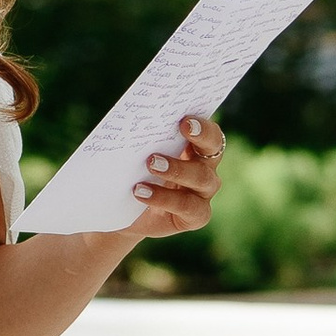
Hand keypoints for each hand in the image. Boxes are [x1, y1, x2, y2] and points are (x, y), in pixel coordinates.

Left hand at [130, 112, 227, 239]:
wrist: (122, 212)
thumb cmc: (130, 173)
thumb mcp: (133, 154)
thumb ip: (140, 138)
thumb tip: (128, 122)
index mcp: (194, 145)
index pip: (208, 130)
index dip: (202, 123)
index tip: (185, 118)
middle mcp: (205, 166)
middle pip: (213, 148)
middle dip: (201, 136)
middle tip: (182, 127)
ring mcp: (203, 193)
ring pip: (201, 177)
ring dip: (177, 168)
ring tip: (151, 163)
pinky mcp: (196, 216)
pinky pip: (188, 207)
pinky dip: (164, 198)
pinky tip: (141, 192)